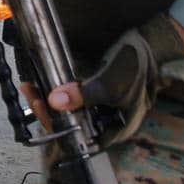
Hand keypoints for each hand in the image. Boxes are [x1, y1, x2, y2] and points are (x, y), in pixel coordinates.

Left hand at [20, 15, 183, 122]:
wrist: (151, 43)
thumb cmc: (137, 67)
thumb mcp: (110, 83)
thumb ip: (84, 95)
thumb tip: (55, 102)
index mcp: (116, 130)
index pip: (82, 141)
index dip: (60, 130)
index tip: (43, 112)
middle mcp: (107, 122)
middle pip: (72, 125)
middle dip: (49, 112)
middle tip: (32, 94)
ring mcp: (100, 108)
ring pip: (70, 111)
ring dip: (50, 101)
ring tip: (32, 87)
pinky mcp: (95, 94)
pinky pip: (72, 97)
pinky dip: (58, 90)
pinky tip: (44, 81)